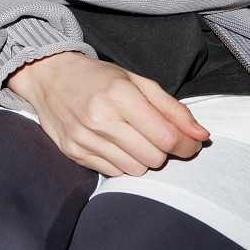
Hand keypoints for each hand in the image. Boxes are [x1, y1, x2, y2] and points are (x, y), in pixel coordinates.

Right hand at [6, 51, 209, 176]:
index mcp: (119, 95)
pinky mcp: (73, 152)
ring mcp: (84, 138)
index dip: (186, 145)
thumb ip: (172, 108)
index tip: (189, 143)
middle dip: (162, 150)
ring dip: (142, 158)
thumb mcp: (137, 82)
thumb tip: (201, 135)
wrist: (49, 76)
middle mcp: (100, 118)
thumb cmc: (98, 78)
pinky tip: (113, 144)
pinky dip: (121, 162)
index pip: (167, 137)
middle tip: (155, 136)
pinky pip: (113, 172)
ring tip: (132, 138)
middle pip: (154, 157)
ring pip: (135, 169)